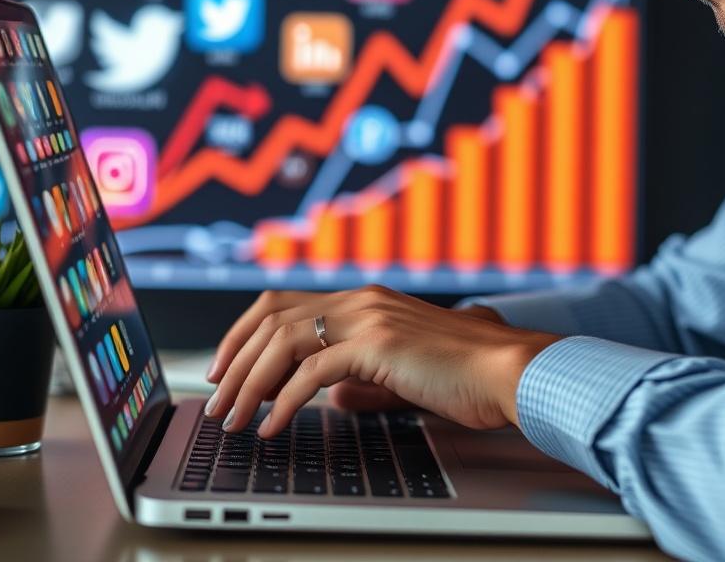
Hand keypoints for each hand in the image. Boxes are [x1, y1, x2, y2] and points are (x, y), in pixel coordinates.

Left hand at [203, 286, 559, 437]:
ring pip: (283, 341)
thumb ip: (363, 379)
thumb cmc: (464, 374)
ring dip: (249, 384)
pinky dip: (284, 402)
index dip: (243, 332)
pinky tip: (275, 426)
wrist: (507, 370)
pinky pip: (312, 373)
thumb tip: (332, 397)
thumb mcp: (401, 372)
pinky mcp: (378, 344)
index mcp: (364, 299)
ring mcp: (368, 317)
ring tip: (235, 419)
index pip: (282, 303)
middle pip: (271, 317)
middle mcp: (360, 299)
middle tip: (217, 400)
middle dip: (234, 361)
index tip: (224, 367)